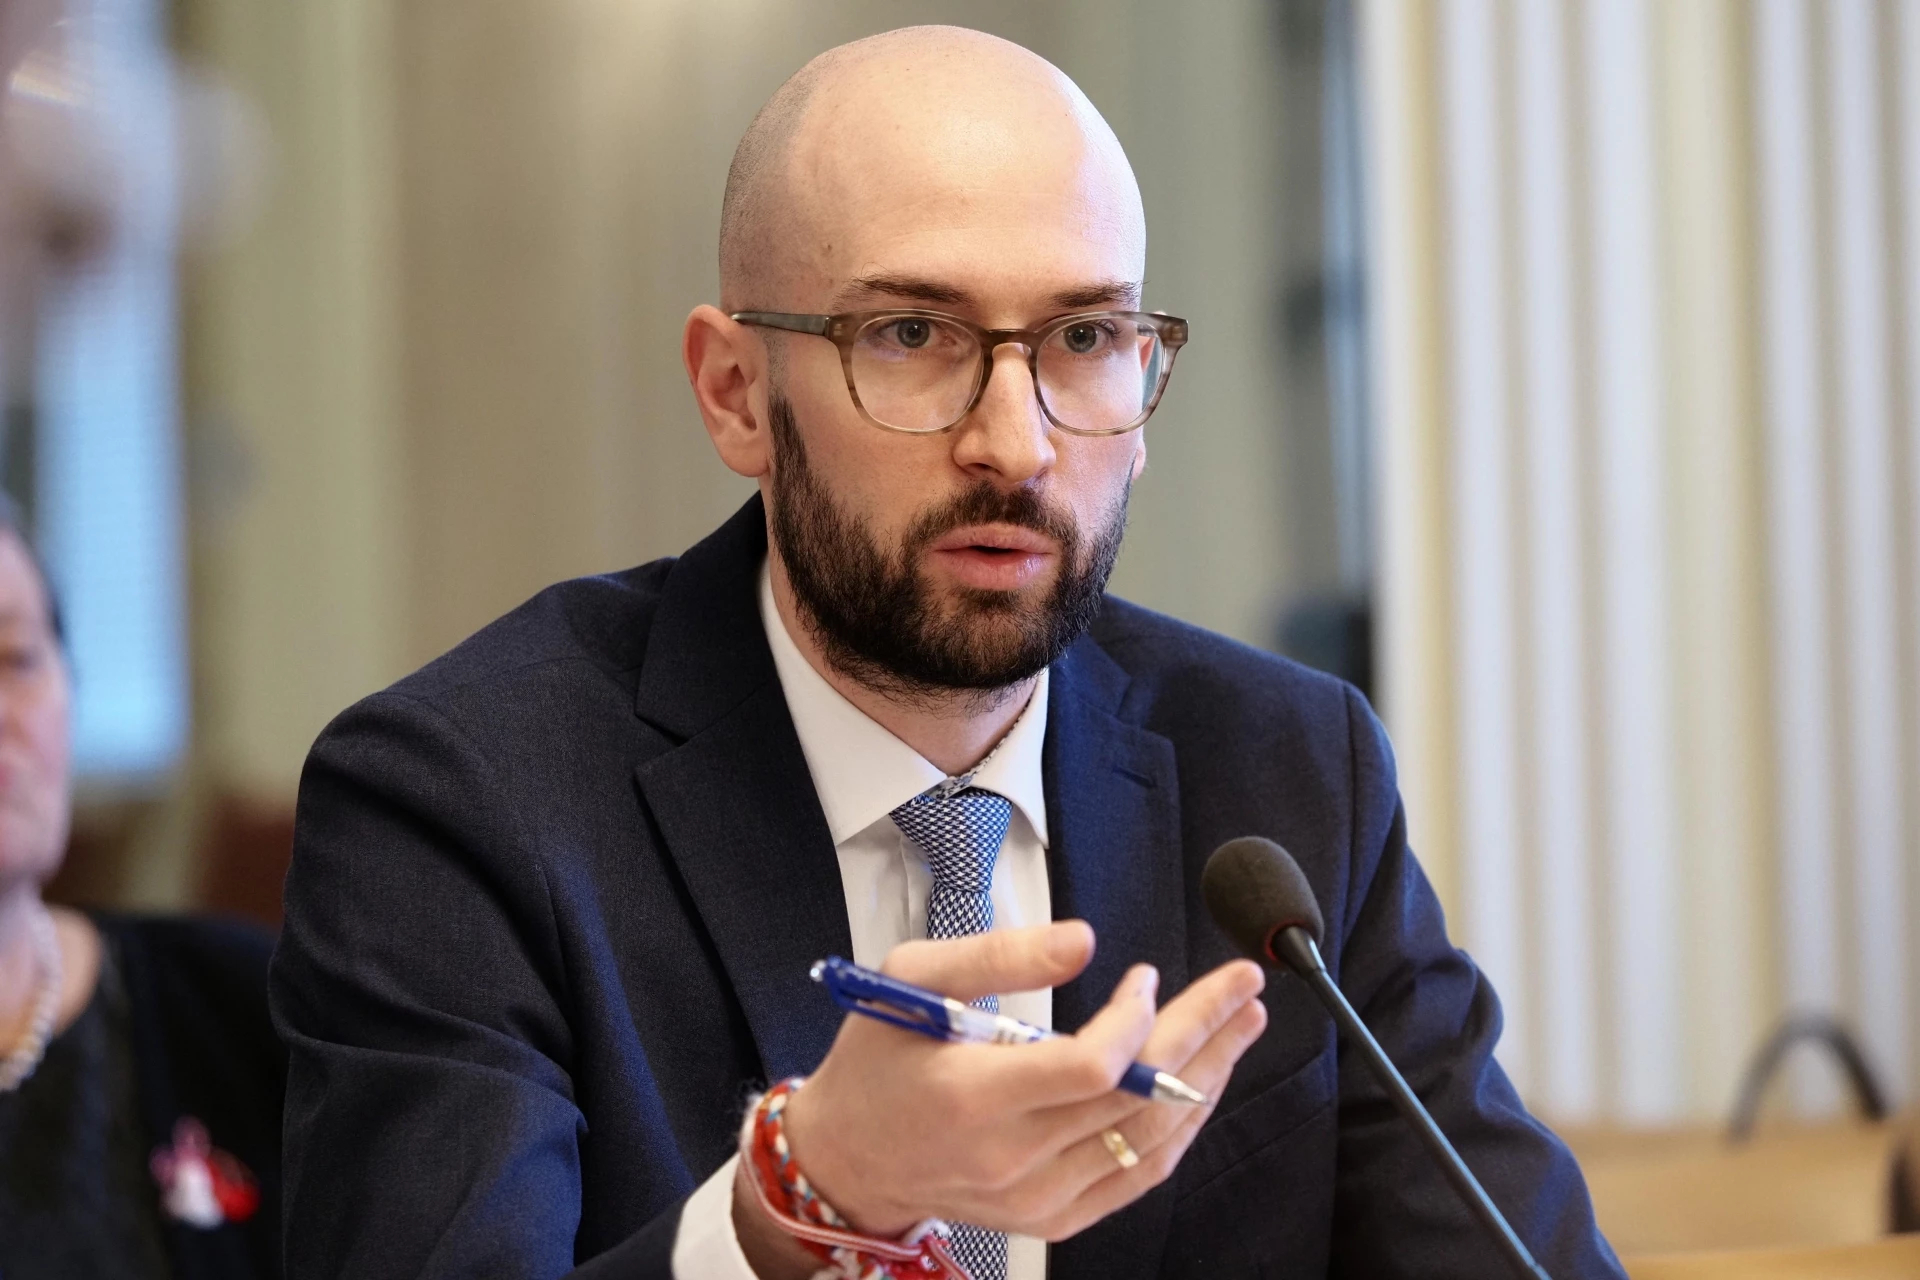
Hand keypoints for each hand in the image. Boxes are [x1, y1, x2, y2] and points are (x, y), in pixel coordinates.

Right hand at [752, 921, 1265, 1252]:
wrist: (848, 1158)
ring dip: (1206, 1078)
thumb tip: (1084, 940)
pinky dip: (1178, 1129)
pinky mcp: (1051, 1217)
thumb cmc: (878, 1059)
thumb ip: (999, 955)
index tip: (1144, 976)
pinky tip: (1202, 1083)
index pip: (1090, 1068)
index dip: (1135, 1020)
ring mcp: (1036, 1197)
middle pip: (1135, 1099)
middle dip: (1201, 1034)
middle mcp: (1011, 1158)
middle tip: (1243, 986)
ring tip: (1240, 1025)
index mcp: (974, 1097)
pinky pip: (1135, 1177)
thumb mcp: (912, 979)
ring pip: (1149, 1142)